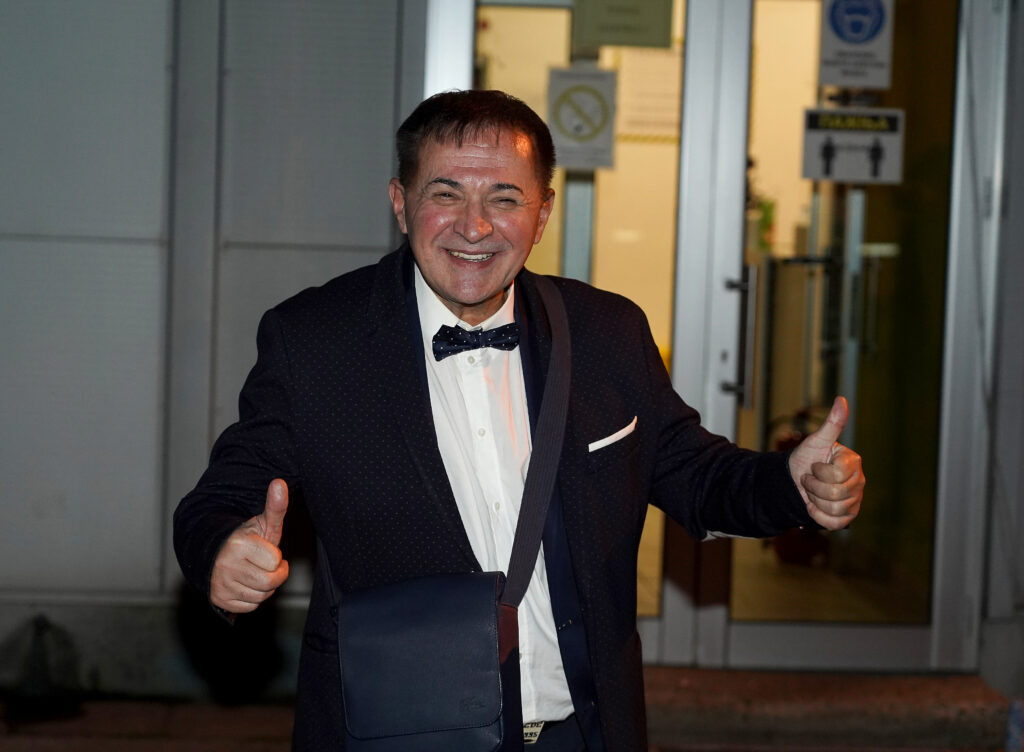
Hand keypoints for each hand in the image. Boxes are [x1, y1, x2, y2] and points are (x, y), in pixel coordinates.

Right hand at [209, 479, 289, 612]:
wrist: (215, 553)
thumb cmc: (246, 539)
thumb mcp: (262, 523)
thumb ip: (276, 507)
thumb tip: (280, 482)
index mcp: (240, 543)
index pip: (275, 562)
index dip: (275, 557)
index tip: (266, 551)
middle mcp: (226, 564)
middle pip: (269, 582)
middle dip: (273, 574)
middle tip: (265, 564)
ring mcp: (220, 583)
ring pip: (260, 596)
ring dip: (263, 587)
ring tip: (254, 571)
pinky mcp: (218, 599)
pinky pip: (249, 606)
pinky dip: (251, 598)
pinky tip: (245, 583)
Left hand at [788, 396, 864, 530]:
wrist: (793, 480)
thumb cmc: (806, 458)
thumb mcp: (816, 440)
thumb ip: (832, 423)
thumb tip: (841, 399)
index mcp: (853, 462)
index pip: (837, 475)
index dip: (818, 472)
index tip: (814, 466)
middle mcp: (859, 481)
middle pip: (835, 494)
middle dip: (813, 487)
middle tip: (808, 480)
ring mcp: (855, 500)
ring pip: (834, 509)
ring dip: (814, 500)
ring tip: (811, 491)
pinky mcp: (848, 516)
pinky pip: (835, 523)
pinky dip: (818, 516)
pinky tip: (812, 506)